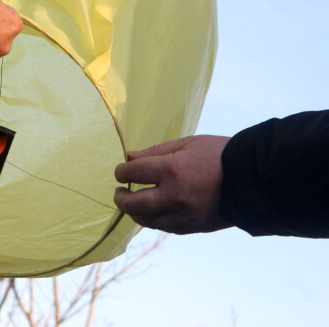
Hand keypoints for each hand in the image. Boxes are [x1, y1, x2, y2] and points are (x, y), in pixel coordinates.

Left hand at [114, 135, 232, 233]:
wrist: (252, 180)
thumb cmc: (219, 155)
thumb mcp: (187, 144)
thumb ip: (155, 152)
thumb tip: (129, 157)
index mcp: (172, 171)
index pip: (132, 173)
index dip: (122, 171)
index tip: (122, 170)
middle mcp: (173, 196)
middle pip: (133, 204)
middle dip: (120, 198)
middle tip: (120, 191)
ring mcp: (182, 215)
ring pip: (145, 220)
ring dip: (134, 211)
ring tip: (134, 201)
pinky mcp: (191, 227)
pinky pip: (162, 227)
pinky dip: (152, 219)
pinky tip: (153, 209)